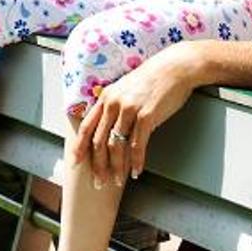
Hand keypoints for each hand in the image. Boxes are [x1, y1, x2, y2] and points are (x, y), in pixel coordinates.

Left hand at [70, 46, 201, 183]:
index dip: (80, 147)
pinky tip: (136, 171)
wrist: (175, 68)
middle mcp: (113, 103)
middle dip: (98, 165)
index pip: (86, 126)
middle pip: (99, 141)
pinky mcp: (146, 116)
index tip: (76, 162)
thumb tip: (109, 128)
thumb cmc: (153, 80)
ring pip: (116, 146)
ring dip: (117, 167)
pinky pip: (137, 144)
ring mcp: (129, 110)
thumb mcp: (125, 89)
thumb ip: (115, 106)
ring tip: (118, 181)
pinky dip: (135, 161)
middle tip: (99, 182)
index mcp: (105, 97)